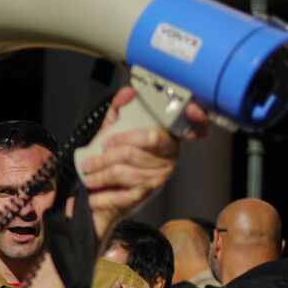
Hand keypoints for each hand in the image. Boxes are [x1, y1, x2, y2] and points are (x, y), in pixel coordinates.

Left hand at [83, 88, 209, 234]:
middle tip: (93, 156)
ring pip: (124, 169)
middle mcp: (170, 158)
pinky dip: (103, 194)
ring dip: (100, 172)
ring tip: (87, 173)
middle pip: (141, 145)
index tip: (191, 108)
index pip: (194, 128)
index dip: (199, 119)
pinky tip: (94, 193)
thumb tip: (128, 92)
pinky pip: (122, 191)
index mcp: (168, 138)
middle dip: (111, 150)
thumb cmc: (112, 160)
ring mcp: (160, 177)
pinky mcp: (148, 195)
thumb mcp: (112, 130)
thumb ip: (119, 109)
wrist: (100, 194)